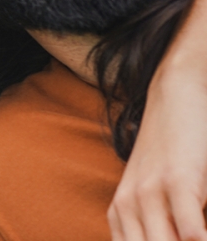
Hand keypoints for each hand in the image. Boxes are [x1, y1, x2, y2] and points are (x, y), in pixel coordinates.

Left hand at [109, 0, 206, 240]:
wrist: (174, 94)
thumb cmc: (174, 150)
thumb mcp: (160, 193)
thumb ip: (159, 224)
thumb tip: (164, 233)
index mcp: (122, 218)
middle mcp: (129, 210)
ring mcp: (151, 195)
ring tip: (198, 240)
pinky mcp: (178, 180)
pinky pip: (191, 227)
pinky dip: (198, 236)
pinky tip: (202, 238)